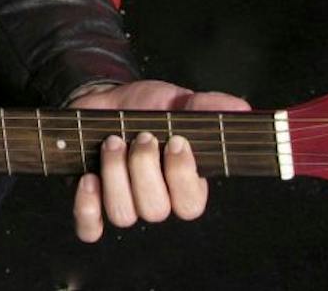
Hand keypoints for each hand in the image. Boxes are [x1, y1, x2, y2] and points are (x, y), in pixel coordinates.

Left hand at [69, 80, 250, 242]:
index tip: (176, 141)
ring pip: (123, 214)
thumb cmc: (147, 108)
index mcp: (183, 185)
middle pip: (154, 210)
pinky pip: (89, 227)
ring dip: (116, 175)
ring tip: (112, 142)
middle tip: (141, 136)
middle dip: (144, 169)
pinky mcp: (92, 202)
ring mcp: (123, 203)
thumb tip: (240, 109)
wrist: (106, 101)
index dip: (182, 177)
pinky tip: (89, 178)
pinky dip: (87, 206)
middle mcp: (155, 200)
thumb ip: (207, 106)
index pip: (190, 204)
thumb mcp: (178, 102)